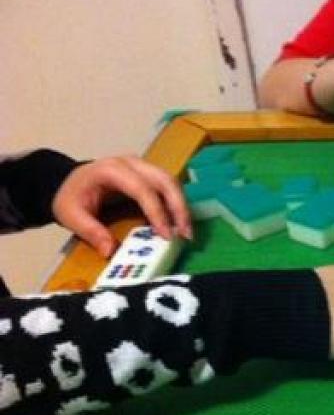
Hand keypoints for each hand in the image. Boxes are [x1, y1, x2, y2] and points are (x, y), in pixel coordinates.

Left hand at [52, 155, 190, 257]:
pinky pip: (168, 185)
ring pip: (171, 181)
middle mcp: (131, 163)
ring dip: (182, 206)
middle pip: (165, 180)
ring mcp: (142, 166)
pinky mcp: (148, 173)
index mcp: (111, 170)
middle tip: (186, 234)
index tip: (166, 235)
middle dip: (179, 208)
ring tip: (186, 231)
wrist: (67, 181)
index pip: (142, 189)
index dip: (157, 212)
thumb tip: (110, 251)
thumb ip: (91, 232)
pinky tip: (179, 222)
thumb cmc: (70, 196)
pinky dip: (177, 203)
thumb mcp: (71, 216)